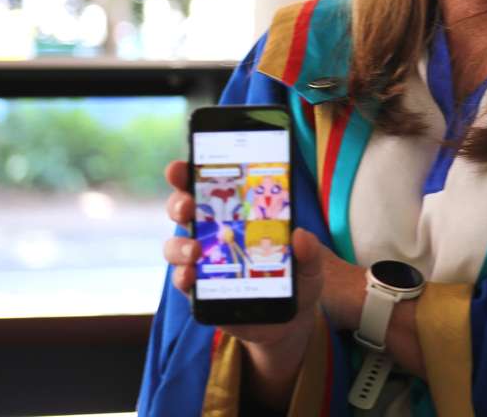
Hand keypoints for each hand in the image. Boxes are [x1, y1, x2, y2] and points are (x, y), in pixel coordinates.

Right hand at [161, 159, 322, 407]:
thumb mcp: (310, 265)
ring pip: (176, 246)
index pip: (206, 186)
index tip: (180, 166)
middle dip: (179, 203)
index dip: (188, 173)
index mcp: (236, 215)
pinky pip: (182, 282)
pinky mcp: (201, 292)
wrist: (290, 321)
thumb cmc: (296, 280)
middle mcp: (213, 233)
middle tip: (189, 205)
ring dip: (180, 245)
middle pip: (183, 211)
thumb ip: (309, 251)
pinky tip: (191, 276)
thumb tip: (300, 235)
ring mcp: (203, 262)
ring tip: (195, 250)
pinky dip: (183, 277)